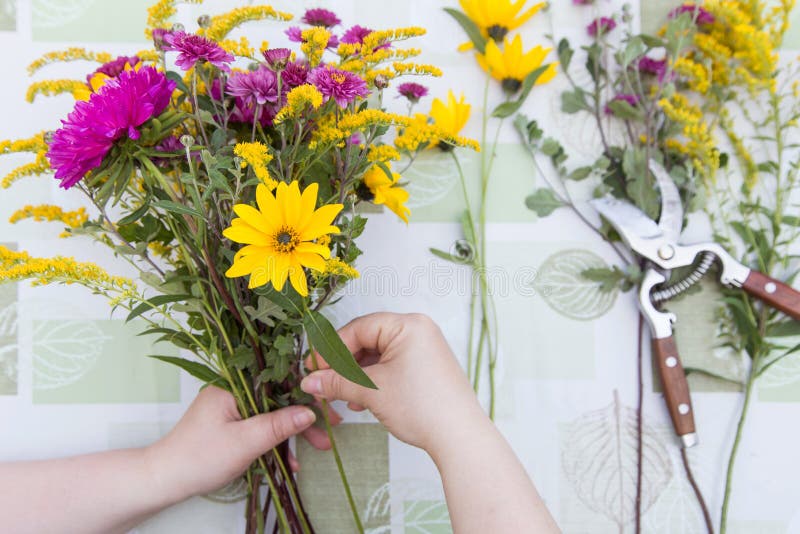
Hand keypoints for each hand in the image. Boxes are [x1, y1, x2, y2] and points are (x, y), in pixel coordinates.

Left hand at [146, 385, 316, 501]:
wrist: (164, 481)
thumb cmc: (198, 458)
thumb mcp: (244, 442)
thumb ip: (278, 425)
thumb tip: (309, 411)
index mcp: (232, 384)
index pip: (277, 380)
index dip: (306, 393)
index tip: (327, 408)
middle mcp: (233, 390)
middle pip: (278, 397)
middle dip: (305, 415)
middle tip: (329, 430)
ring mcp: (233, 408)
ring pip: (272, 414)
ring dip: (294, 431)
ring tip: (318, 448)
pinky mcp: (232, 425)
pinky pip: (261, 427)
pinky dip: (277, 441)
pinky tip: (291, 460)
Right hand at [300, 312, 486, 453]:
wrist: (459, 437)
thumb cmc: (422, 407)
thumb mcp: (372, 391)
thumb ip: (337, 382)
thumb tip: (310, 381)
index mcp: (408, 325)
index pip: (358, 329)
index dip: (332, 349)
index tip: (313, 368)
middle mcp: (419, 331)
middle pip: (368, 340)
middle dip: (344, 365)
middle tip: (324, 382)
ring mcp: (425, 349)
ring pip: (378, 356)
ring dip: (357, 376)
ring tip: (343, 397)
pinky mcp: (426, 367)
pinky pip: (392, 366)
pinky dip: (374, 381)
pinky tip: (362, 401)